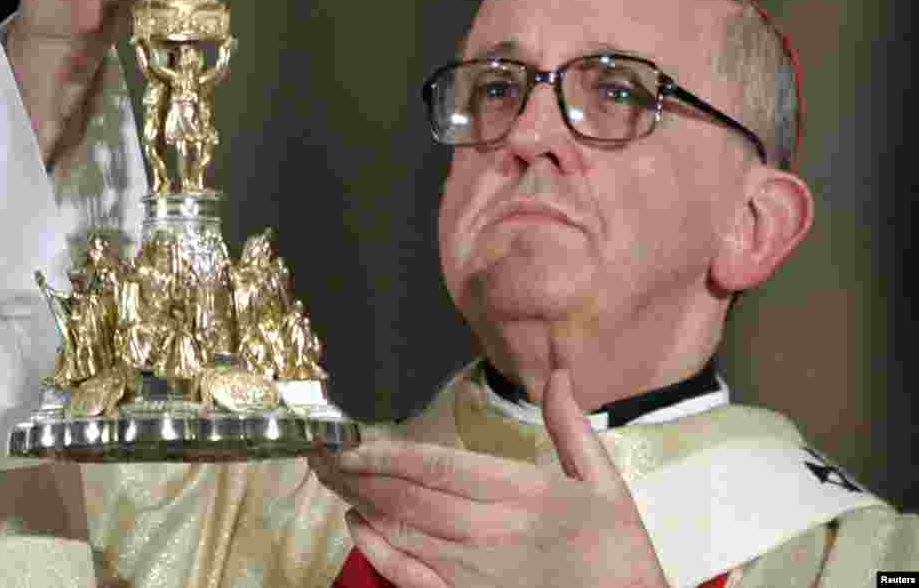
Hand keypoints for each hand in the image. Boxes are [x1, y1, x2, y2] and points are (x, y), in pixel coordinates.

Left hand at [309, 371, 668, 587]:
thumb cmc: (617, 552)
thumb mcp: (604, 483)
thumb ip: (570, 426)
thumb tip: (558, 371)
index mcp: (522, 494)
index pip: (439, 469)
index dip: (387, 455)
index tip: (350, 441)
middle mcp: (489, 533)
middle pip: (408, 499)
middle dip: (358, 474)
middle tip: (319, 451)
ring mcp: (474, 575)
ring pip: (404, 533)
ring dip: (360, 503)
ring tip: (328, 477)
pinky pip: (413, 579)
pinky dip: (380, 553)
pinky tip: (356, 528)